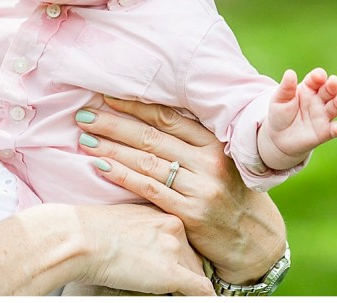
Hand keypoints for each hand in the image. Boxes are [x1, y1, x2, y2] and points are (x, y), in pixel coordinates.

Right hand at [71, 202, 213, 294]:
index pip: (182, 238)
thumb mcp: (122, 221)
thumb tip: (139, 247)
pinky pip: (201, 291)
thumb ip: (140, 230)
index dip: (178, 256)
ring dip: (187, 284)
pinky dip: (200, 298)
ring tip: (179, 291)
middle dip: (186, 270)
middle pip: (193, 256)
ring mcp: (174, 249)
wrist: (81, 238)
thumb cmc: (89, 230)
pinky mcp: (172, 273)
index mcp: (161, 213)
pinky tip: (198, 300)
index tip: (171, 265)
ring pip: (197, 273)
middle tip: (169, 279)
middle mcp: (173, 227)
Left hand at [75, 97, 286, 283]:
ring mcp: (201, 188)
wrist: (253, 239)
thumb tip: (144, 116)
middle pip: (151, 137)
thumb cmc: (227, 193)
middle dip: (114, 124)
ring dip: (111, 148)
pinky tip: (102, 166)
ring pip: (147, 161)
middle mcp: (209, 161)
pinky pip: (149, 188)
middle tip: (84, 115)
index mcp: (214, 142)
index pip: (167, 118)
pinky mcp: (191, 213)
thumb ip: (188, 142)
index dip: (134, 106)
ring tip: (85, 139)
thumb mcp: (217, 161)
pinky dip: (123, 175)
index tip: (105, 97)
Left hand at [258, 68, 336, 169]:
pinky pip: (335, 129)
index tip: (318, 76)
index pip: (316, 79)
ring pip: (336, 107)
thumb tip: (290, 72)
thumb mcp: (278, 99)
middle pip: (329, 90)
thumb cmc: (279, 114)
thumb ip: (286, 88)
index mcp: (308, 88)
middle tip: (333, 81)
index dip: (318, 76)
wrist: (278, 137)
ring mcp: (324, 115)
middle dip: (332, 85)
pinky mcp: (325, 132)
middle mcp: (319, 100)